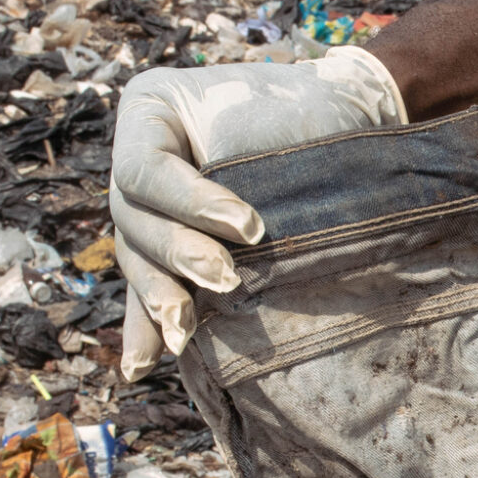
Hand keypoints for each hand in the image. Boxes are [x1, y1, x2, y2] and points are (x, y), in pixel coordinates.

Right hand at [109, 46, 405, 378]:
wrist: (342, 118)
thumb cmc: (309, 109)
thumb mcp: (268, 123)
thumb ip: (236, 171)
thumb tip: (231, 247)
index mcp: (150, 112)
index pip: (144, 169)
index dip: (189, 203)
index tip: (251, 227)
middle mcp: (138, 161)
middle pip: (134, 220)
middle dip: (180, 256)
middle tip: (228, 281)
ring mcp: (151, 209)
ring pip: (139, 260)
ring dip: (160, 300)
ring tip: (183, 334)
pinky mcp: (172, 251)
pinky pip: (151, 288)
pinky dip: (146, 328)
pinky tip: (138, 368)